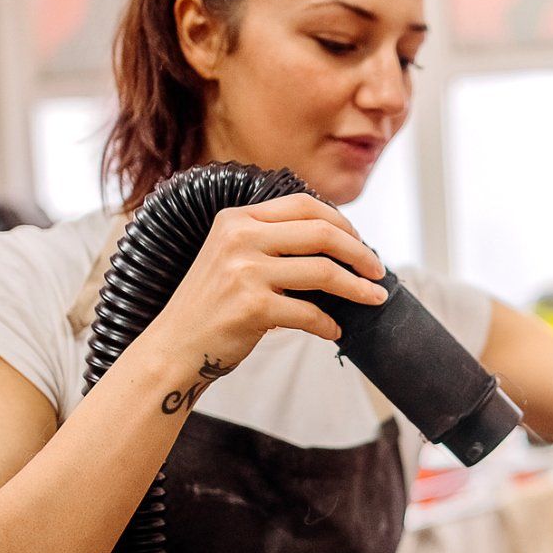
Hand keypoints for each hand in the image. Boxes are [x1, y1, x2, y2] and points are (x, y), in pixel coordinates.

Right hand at [138, 191, 388, 374]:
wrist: (174, 347)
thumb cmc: (211, 306)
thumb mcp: (232, 257)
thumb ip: (270, 242)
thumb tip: (336, 243)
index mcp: (236, 219)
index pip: (303, 205)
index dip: (341, 222)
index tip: (359, 242)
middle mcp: (240, 238)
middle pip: (322, 233)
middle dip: (360, 252)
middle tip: (378, 271)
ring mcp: (245, 272)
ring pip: (324, 272)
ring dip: (358, 289)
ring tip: (375, 299)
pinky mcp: (253, 308)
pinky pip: (311, 313)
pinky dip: (330, 325)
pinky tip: (334, 331)